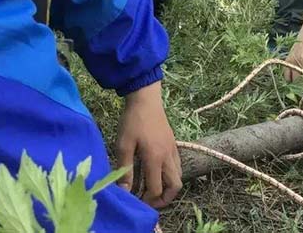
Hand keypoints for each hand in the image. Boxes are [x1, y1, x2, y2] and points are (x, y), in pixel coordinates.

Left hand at [116, 82, 181, 207]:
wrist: (146, 98)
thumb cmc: (132, 121)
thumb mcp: (123, 145)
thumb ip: (124, 169)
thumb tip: (123, 190)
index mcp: (155, 158)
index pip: (156, 188)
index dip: (148, 200)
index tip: (136, 202)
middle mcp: (168, 156)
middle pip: (175, 185)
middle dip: (164, 198)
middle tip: (150, 201)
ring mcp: (173, 149)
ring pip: (179, 175)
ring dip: (169, 187)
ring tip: (153, 189)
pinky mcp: (173, 143)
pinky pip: (178, 165)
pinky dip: (170, 174)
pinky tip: (157, 172)